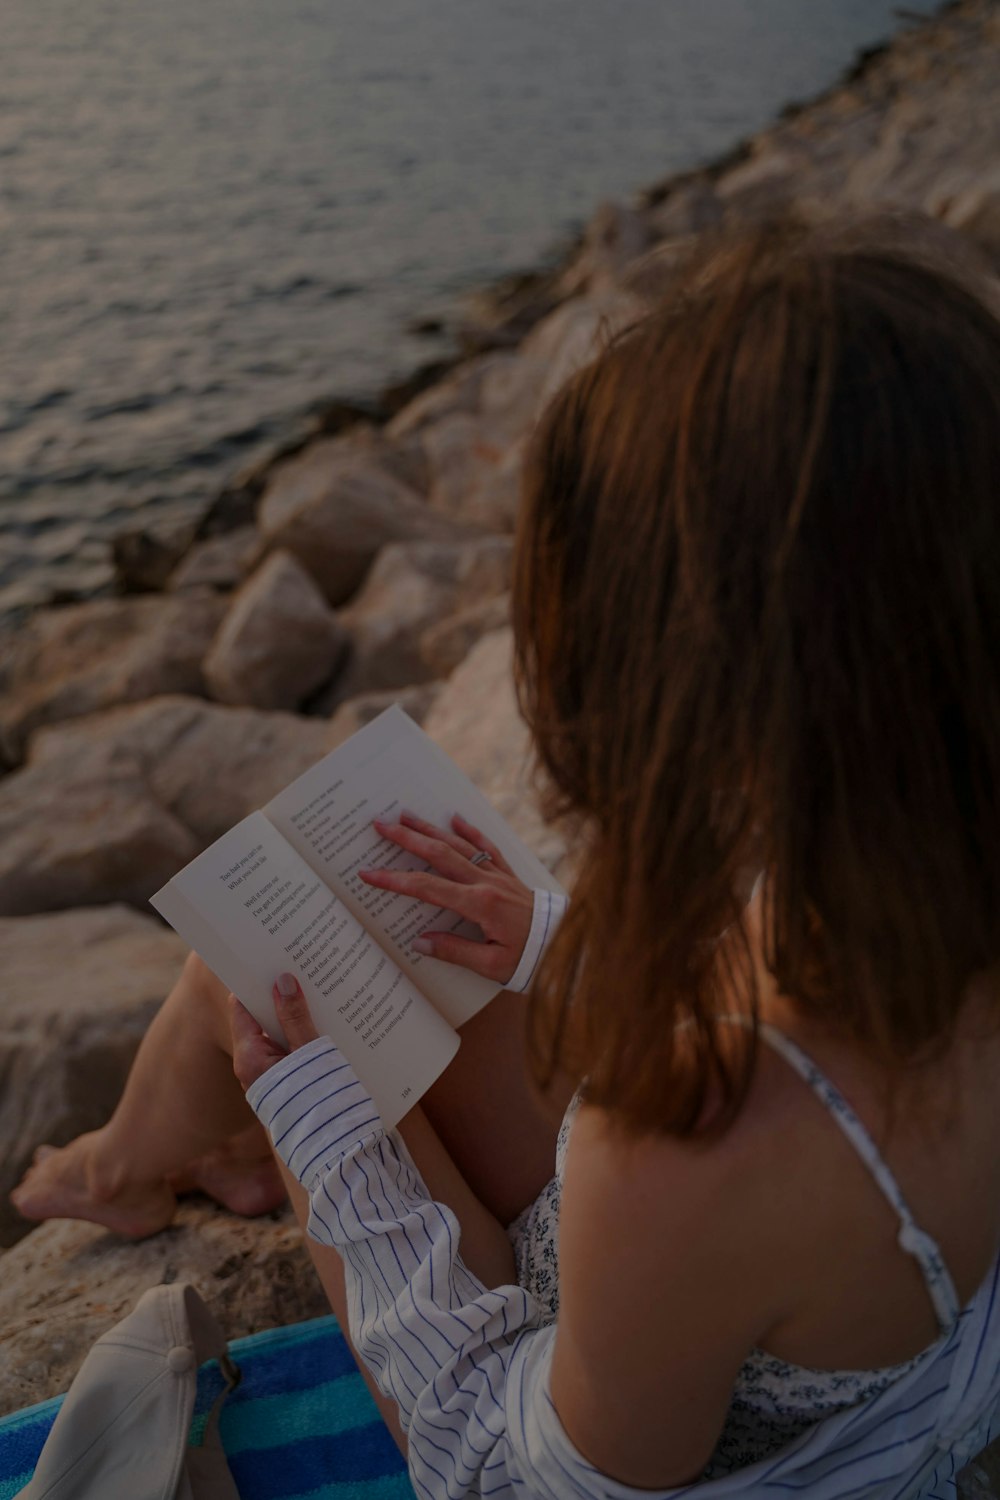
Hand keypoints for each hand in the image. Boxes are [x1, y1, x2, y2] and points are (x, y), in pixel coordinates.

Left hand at [229, 973, 319, 1091]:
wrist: (326, 1138)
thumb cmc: (318, 1096)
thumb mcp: (308, 1051)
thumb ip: (295, 1017)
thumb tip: (283, 981)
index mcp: (250, 1057)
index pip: (241, 1008)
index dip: (255, 986)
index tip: (271, 967)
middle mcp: (250, 1066)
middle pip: (257, 1021)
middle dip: (277, 1000)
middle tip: (297, 977)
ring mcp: (263, 1075)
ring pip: (271, 1035)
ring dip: (289, 1018)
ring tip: (312, 997)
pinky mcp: (278, 1082)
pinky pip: (281, 1050)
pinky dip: (294, 1037)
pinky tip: (317, 1027)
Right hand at [359, 811, 532, 983]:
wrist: (564, 945)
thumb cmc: (528, 958)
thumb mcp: (492, 966)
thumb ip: (454, 952)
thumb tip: (419, 941)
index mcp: (478, 905)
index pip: (427, 888)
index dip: (395, 879)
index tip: (369, 873)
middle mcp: (486, 882)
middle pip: (439, 854)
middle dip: (407, 838)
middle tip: (379, 825)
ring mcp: (498, 875)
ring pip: (459, 844)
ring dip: (430, 828)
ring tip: (404, 815)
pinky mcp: (508, 874)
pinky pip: (487, 846)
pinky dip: (470, 830)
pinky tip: (455, 817)